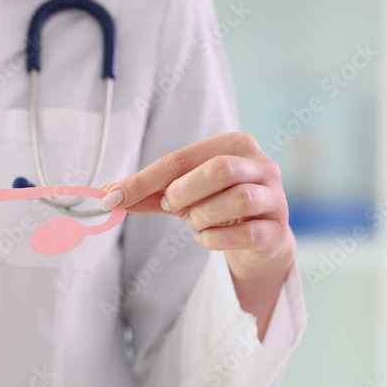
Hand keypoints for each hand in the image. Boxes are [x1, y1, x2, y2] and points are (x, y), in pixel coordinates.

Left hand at [98, 132, 295, 337]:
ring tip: (194, 224)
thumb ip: (148, 194)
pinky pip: (246, 233)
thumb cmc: (216, 207)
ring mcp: (274, 197)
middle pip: (218, 169)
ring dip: (202, 216)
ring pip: (238, 198)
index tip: (111, 197)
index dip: (142, 180)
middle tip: (172, 207)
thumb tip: (109, 195)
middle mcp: (260, 165)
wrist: (258, 240)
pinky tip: (207, 238)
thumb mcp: (181, 196)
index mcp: (233, 145)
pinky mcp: (277, 230)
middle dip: (184, 192)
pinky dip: (216, 239)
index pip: (181, 158)